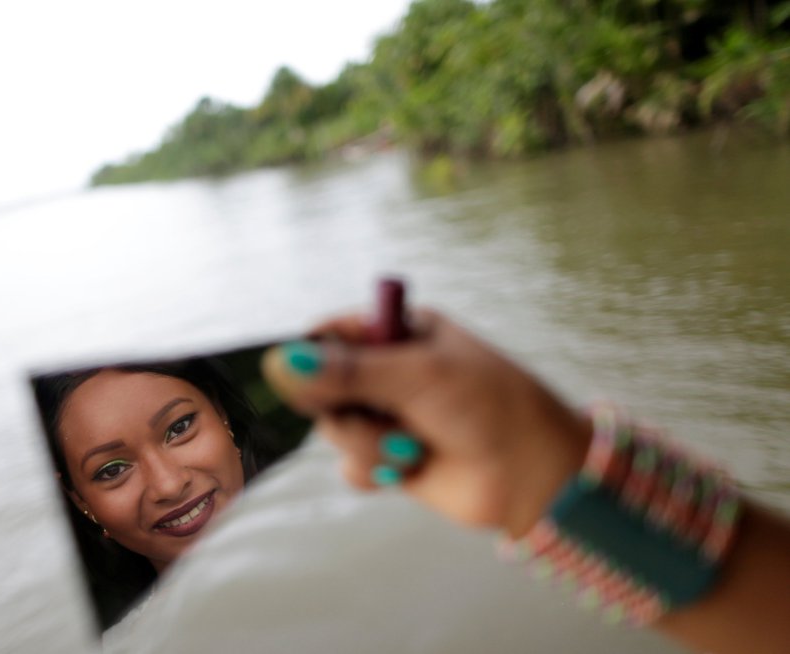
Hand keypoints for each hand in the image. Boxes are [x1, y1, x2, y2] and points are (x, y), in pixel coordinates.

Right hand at [262, 309, 591, 536]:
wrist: (534, 475)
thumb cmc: (488, 407)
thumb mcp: (417, 376)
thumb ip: (346, 371)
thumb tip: (278, 363)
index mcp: (399, 333)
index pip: (330, 334)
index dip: (310, 357)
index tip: (307, 378)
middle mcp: (389, 372)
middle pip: (322, 387)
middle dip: (347, 411)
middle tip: (380, 418)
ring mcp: (390, 416)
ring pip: (335, 430)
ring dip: (367, 444)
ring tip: (410, 449)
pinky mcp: (392, 459)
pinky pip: (351, 465)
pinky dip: (373, 470)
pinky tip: (407, 469)